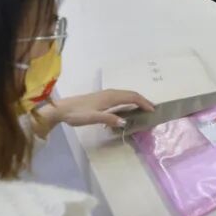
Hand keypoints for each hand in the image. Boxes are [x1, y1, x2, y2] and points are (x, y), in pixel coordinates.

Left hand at [34, 89, 154, 136]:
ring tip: (143, 107)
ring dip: (136, 100)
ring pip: (125, 94)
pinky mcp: (102, 98)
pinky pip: (120, 97)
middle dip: (142, 100)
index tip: (153, 110)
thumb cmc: (77, 113)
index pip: (132, 97)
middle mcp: (110, 93)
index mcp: (111, 97)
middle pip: (131, 94)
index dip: (143, 102)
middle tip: (152, 109)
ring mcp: (106, 95)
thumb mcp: (93, 118)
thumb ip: (109, 119)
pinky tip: (127, 107)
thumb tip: (125, 121)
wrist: (62, 108)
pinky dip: (128, 101)